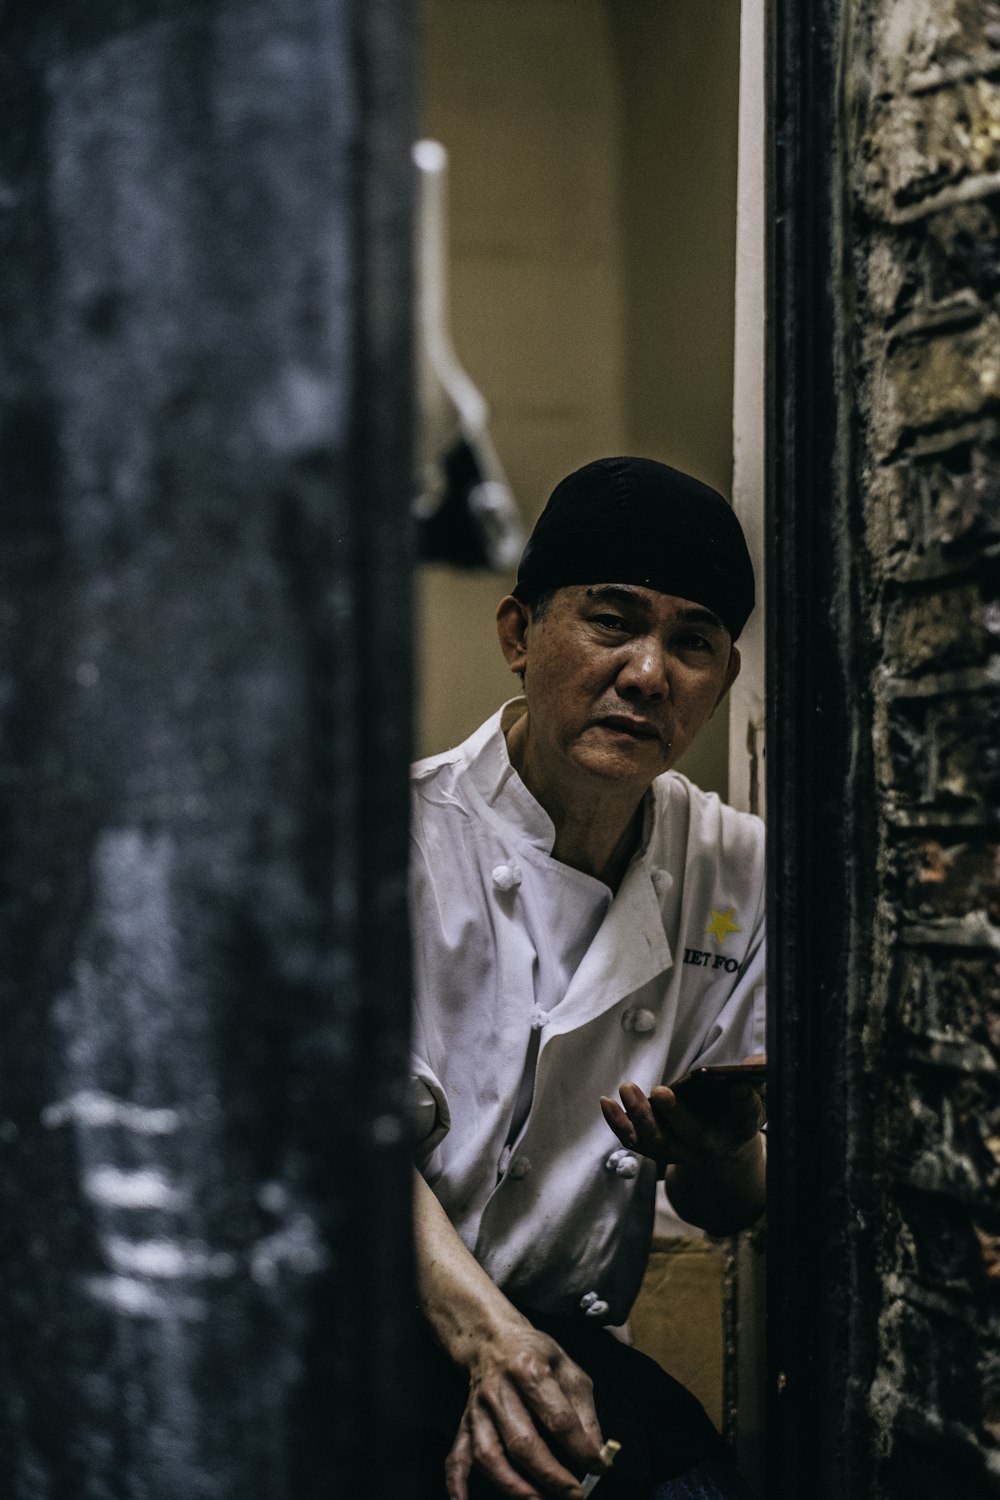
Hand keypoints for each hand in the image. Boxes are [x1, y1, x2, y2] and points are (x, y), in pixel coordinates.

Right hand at [444, 1321, 604, 1499]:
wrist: (491, 1339)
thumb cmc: (534, 1355)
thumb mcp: (567, 1368)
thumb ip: (584, 1411)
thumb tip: (596, 1453)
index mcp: (529, 1370)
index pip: (557, 1417)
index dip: (579, 1447)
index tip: (598, 1466)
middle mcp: (499, 1391)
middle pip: (522, 1442)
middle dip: (550, 1475)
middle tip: (574, 1494)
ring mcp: (477, 1410)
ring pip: (490, 1455)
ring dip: (514, 1487)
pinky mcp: (464, 1424)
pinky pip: (456, 1458)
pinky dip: (457, 1485)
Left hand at [599, 1073, 765, 1233]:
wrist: (725, 1157)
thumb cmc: (738, 1115)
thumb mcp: (758, 1098)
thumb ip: (759, 1079)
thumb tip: (760, 1061)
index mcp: (740, 1131)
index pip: (746, 1118)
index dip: (744, 1104)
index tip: (737, 1087)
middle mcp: (709, 1147)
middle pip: (693, 1135)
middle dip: (676, 1114)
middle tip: (661, 1090)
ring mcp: (680, 1152)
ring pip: (658, 1142)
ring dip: (640, 1117)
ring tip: (627, 1088)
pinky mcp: (656, 1149)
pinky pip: (634, 1141)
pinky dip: (618, 1124)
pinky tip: (605, 1102)